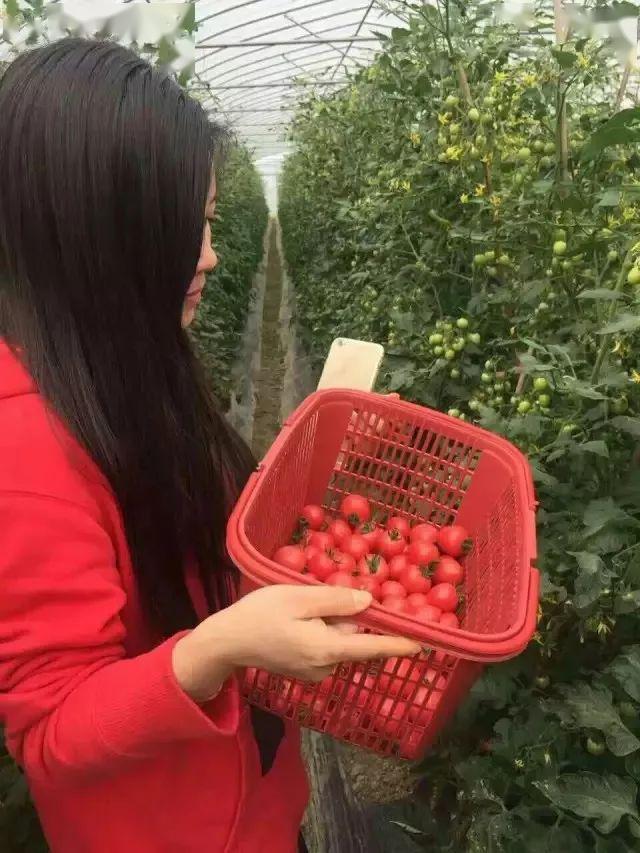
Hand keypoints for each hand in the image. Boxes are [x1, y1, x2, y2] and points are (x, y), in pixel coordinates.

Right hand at [172, 585, 419, 702]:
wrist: (226, 641)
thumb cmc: (260, 614)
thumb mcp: (298, 598)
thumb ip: (335, 600)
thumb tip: (368, 602)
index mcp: (327, 649)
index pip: (372, 647)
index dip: (399, 643)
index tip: (425, 644)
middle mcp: (326, 666)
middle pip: (354, 639)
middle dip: (353, 616)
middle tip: (333, 593)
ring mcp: (315, 671)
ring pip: (338, 640)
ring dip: (334, 621)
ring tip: (306, 605)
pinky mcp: (305, 668)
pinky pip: (325, 645)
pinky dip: (322, 630)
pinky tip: (300, 617)